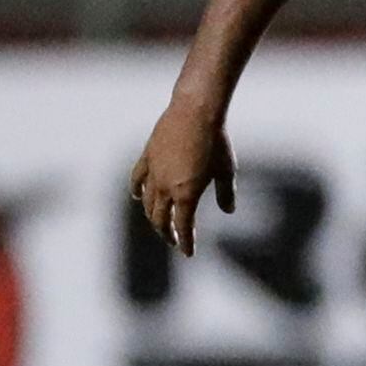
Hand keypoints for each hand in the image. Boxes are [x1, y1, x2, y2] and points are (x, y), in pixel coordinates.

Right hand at [130, 98, 234, 256]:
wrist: (195, 112)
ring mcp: (153, 173)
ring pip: (147, 203)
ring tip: (160, 223)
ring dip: (153, 217)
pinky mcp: (146, 158)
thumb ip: (225, 193)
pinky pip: (137, 180)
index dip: (186, 242)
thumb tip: (228, 211)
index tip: (188, 253)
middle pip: (161, 219)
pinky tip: (138, 198)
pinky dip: (137, 192)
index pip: (183, 226)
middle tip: (175, 241)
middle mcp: (165, 188)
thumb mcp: (226, 170)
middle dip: (168, 233)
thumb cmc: (216, 141)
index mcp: (186, 194)